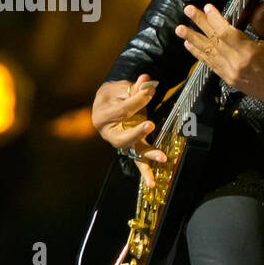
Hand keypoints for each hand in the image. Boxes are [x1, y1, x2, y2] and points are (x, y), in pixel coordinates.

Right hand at [92, 72, 165, 188]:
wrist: (107, 103)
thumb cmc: (114, 95)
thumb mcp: (120, 88)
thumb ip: (134, 87)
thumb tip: (146, 80)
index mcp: (102, 116)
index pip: (122, 110)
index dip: (137, 100)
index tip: (151, 91)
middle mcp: (108, 133)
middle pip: (121, 137)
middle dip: (136, 132)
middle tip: (150, 125)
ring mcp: (119, 142)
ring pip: (131, 151)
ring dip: (147, 156)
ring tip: (162, 157)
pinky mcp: (130, 148)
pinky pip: (137, 161)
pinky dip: (145, 172)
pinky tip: (152, 184)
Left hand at [175, 2, 263, 119]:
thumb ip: (262, 23)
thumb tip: (256, 5)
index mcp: (251, 53)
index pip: (226, 32)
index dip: (215, 19)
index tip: (208, 7)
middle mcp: (237, 64)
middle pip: (214, 40)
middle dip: (199, 24)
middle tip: (187, 11)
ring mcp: (231, 74)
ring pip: (208, 53)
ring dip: (193, 40)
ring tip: (180, 30)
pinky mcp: (229, 80)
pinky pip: (210, 65)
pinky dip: (199, 55)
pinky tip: (191, 46)